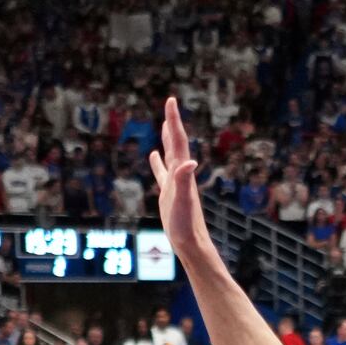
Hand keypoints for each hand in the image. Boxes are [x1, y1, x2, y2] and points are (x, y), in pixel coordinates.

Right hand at [149, 96, 209, 259]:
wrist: (191, 244)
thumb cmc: (186, 226)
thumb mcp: (183, 202)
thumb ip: (184, 181)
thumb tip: (191, 162)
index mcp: (183, 173)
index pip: (178, 141)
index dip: (174, 120)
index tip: (171, 100)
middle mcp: (181, 175)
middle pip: (176, 143)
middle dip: (172, 123)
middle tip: (170, 104)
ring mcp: (174, 184)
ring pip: (170, 155)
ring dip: (167, 139)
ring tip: (165, 124)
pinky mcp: (168, 194)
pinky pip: (162, 173)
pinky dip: (158, 162)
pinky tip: (154, 156)